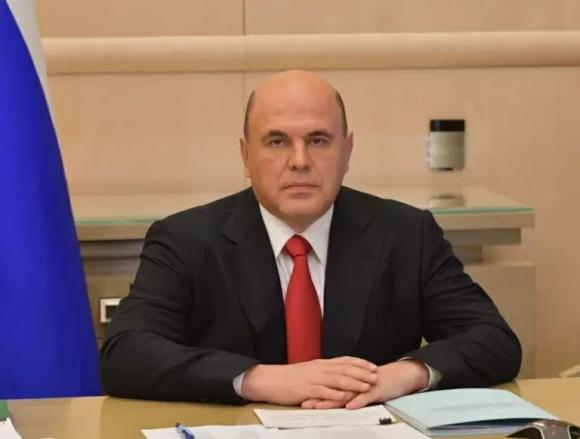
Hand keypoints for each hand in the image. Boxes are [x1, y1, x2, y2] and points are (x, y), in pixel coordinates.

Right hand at [240, 356, 378, 405]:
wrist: (270, 379)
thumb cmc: (288, 377)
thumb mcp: (308, 371)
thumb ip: (322, 371)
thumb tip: (335, 373)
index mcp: (320, 364)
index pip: (344, 361)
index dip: (359, 363)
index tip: (371, 365)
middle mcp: (319, 369)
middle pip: (344, 369)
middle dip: (361, 372)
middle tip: (375, 375)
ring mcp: (313, 379)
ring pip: (337, 379)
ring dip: (353, 382)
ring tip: (365, 386)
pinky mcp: (306, 389)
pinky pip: (323, 392)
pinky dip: (334, 394)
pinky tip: (344, 397)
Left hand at [301, 359, 428, 409]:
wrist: (397, 375)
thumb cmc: (375, 381)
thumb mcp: (356, 386)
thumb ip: (342, 390)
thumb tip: (325, 395)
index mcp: (346, 379)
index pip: (327, 385)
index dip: (313, 391)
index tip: (299, 396)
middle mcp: (352, 381)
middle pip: (332, 389)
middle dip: (317, 396)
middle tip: (304, 402)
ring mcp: (363, 386)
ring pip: (346, 393)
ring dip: (333, 400)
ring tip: (320, 406)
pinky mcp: (375, 390)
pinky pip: (365, 397)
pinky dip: (357, 401)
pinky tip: (349, 406)